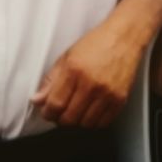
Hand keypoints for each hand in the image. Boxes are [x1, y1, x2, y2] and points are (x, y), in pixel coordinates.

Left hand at [31, 0, 161, 127]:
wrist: (124, 37)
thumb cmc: (96, 43)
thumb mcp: (67, 56)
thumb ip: (51, 80)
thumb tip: (38, 99)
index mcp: (74, 71)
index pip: (55, 104)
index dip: (47, 112)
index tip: (46, 111)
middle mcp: (91, 84)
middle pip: (69, 118)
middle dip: (59, 118)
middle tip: (58, 112)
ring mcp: (107, 94)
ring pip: (85, 124)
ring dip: (76, 121)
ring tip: (74, 110)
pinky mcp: (120, 100)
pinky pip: (102, 123)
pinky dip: (93, 122)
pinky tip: (89, 111)